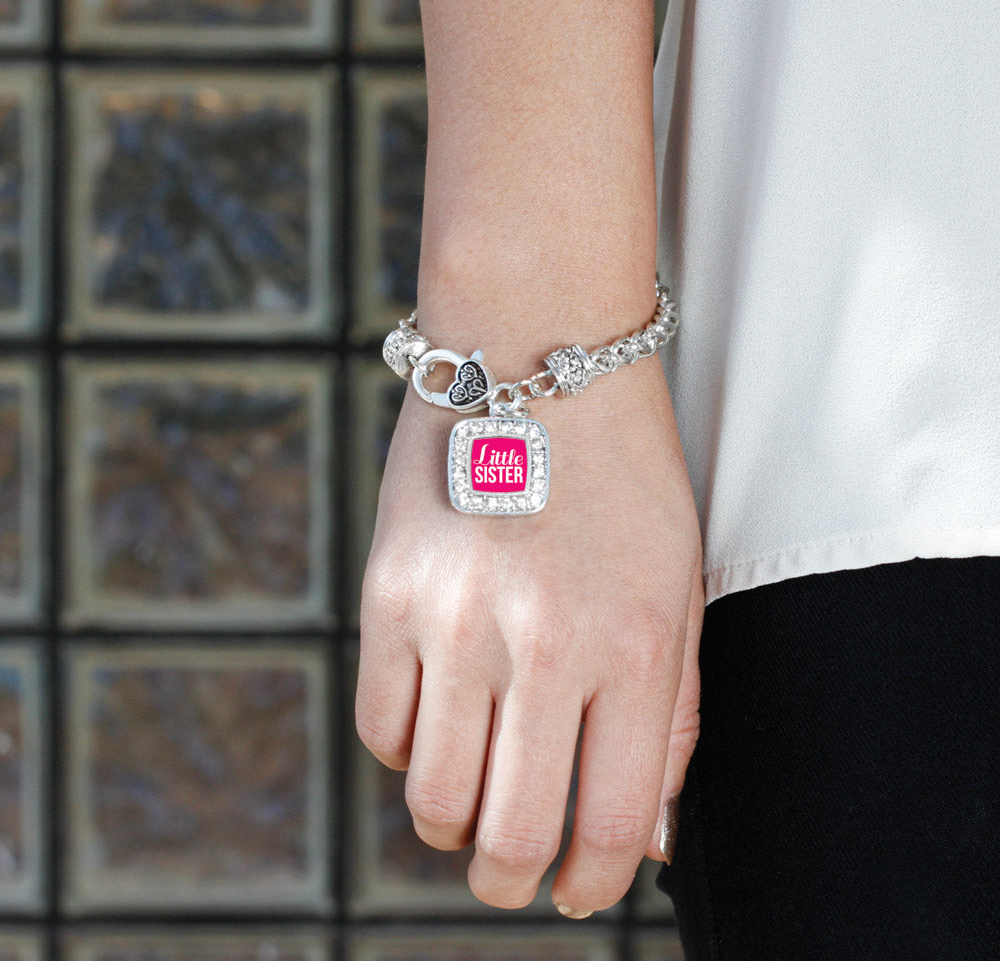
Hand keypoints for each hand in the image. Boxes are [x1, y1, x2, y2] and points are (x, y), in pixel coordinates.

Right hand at [356, 358, 703, 914]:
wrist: (534, 351)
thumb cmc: (623, 470)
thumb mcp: (677, 585)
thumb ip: (670, 714)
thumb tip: (642, 833)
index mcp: (637, 645)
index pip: (611, 824)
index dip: (591, 884)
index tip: (576, 891)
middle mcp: (543, 643)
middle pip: (508, 832)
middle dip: (510, 877)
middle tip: (512, 871)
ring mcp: (455, 620)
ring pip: (432, 798)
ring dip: (452, 826)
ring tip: (468, 810)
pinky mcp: (387, 594)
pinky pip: (382, 726)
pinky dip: (409, 751)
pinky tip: (438, 723)